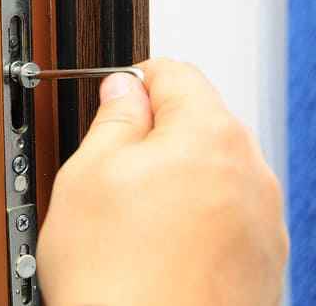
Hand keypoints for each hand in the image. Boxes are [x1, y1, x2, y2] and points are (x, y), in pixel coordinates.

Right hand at [37, 59, 287, 305]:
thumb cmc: (115, 278)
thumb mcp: (89, 173)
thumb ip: (114, 118)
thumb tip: (123, 88)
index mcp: (209, 135)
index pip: (175, 74)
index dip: (136, 80)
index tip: (117, 99)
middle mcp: (250, 172)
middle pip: (199, 121)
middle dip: (157, 133)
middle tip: (114, 169)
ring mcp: (262, 219)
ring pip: (212, 170)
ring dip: (176, 177)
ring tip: (133, 219)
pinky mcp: (262, 259)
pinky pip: (226, 214)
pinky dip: (196, 216)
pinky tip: (159, 247)